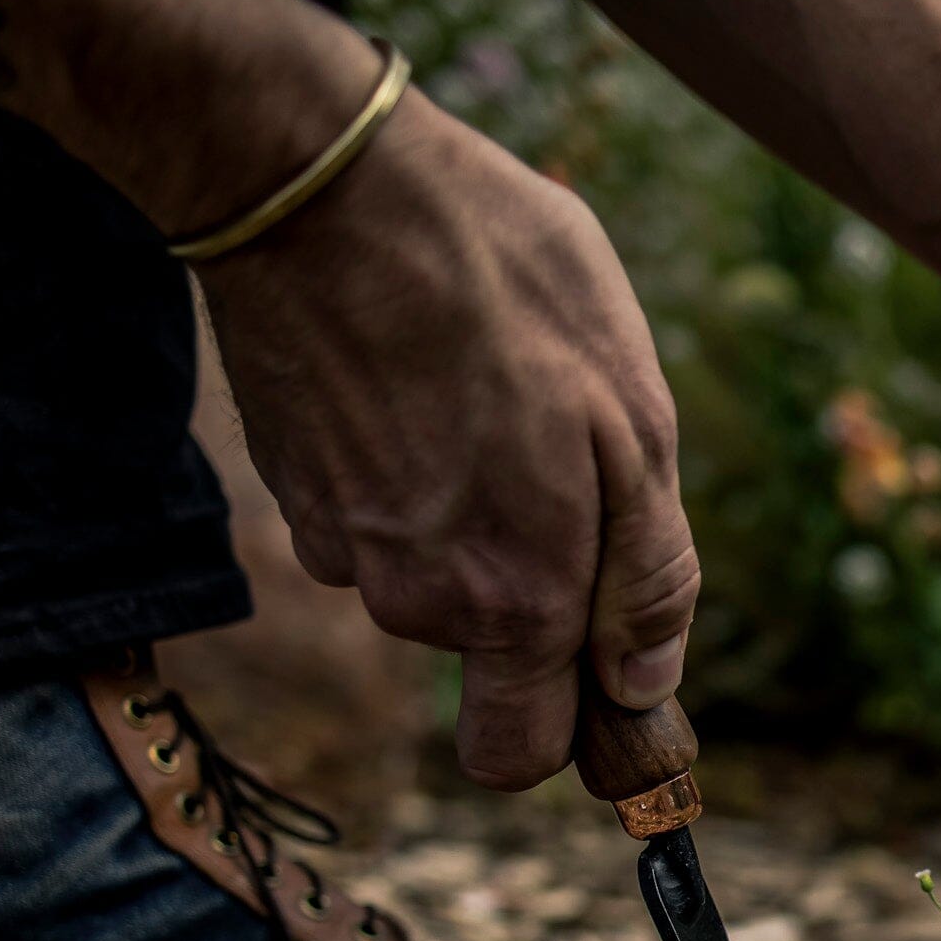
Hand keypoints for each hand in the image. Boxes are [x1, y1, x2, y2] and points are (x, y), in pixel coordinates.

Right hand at [194, 92, 697, 788]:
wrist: (319, 182)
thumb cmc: (505, 286)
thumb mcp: (636, 420)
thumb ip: (647, 577)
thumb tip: (643, 685)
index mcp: (512, 603)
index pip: (520, 757)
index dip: (567, 728)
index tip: (599, 672)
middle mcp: (415, 603)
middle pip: (490, 650)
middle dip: (536, 584)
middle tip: (560, 459)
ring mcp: (340, 550)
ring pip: (434, 575)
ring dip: (475, 510)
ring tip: (488, 391)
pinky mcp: (292, 491)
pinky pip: (377, 518)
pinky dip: (408, 469)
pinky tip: (422, 376)